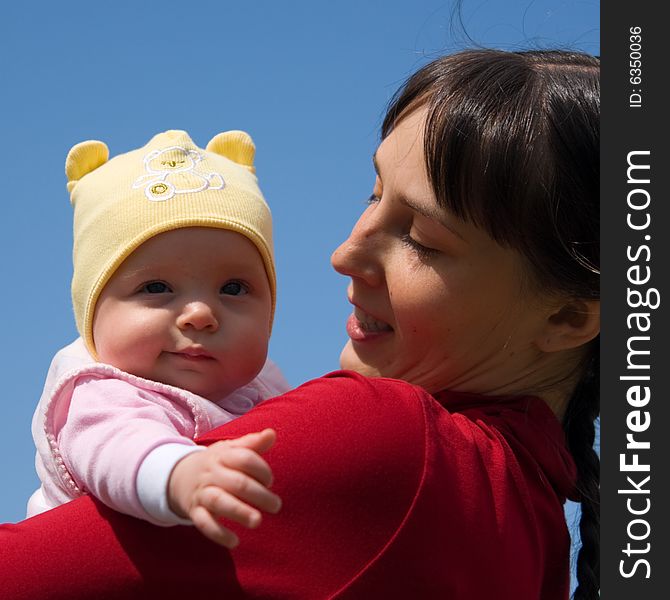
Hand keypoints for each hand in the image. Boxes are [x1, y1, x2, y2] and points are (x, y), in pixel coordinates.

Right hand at [167, 428, 280, 547]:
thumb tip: (272, 433)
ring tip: (257, 521)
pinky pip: (204, 523)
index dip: (261, 469)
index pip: (244, 458)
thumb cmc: (216, 462)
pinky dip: (218, 534)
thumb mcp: (231, 449)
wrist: (178, 475)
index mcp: (223, 455)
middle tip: (276, 505)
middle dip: (258, 494)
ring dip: (239, 512)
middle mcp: (212, 473)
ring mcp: (202, 493)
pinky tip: (235, 542)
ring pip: (220, 502)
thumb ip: (253, 443)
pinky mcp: (195, 511)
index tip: (270, 481)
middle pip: (237, 482)